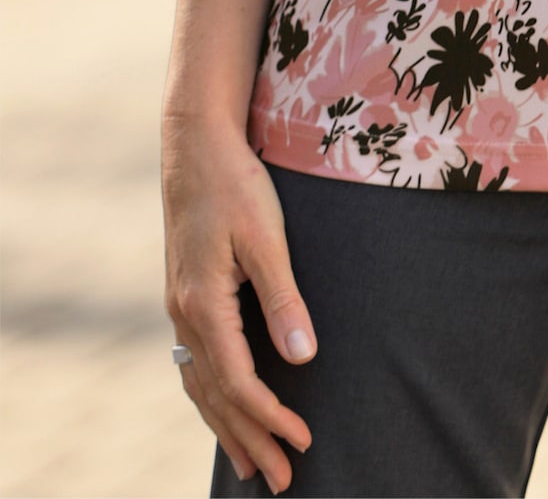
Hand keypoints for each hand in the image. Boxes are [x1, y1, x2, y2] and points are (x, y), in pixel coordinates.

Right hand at [161, 111, 316, 492]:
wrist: (196, 146)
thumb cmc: (236, 184)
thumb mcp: (266, 236)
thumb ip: (284, 297)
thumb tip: (302, 356)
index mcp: (202, 305)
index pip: (238, 382)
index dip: (270, 416)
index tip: (303, 441)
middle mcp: (183, 315)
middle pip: (216, 397)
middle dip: (251, 439)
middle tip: (283, 479)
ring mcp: (179, 308)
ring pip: (200, 386)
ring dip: (228, 427)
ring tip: (253, 465)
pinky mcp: (185, 296)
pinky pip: (194, 365)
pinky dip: (211, 397)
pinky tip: (223, 410)